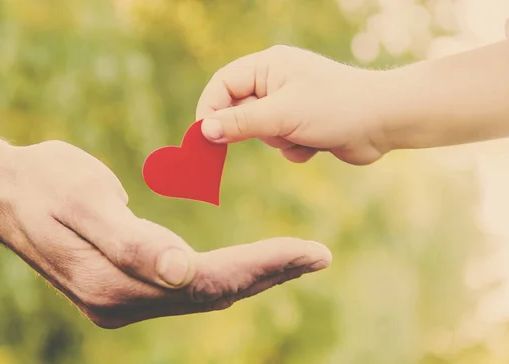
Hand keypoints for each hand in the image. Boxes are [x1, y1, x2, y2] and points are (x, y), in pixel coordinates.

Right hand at [0, 140, 330, 327]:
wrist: (5, 192)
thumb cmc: (44, 183)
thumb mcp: (83, 200)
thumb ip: (132, 240)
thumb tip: (183, 271)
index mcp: (114, 281)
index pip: (206, 282)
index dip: (262, 267)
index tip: (311, 251)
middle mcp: (121, 302)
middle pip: (211, 296)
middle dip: (269, 274)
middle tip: (318, 256)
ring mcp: (120, 301)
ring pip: (202, 296)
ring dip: (251, 278)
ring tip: (296, 259)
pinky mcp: (121, 290)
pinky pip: (185, 291)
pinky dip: (223, 276)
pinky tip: (247, 266)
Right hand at [196, 45, 390, 164]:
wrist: (385, 122)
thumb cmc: (335, 108)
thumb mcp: (282, 115)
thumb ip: (240, 123)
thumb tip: (204, 130)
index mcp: (268, 66)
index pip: (223, 84)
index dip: (210, 109)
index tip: (203, 137)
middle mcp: (276, 81)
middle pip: (239, 109)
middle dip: (254, 129)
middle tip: (270, 134)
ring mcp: (289, 104)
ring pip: (260, 131)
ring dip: (278, 141)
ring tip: (303, 135)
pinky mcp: (302, 125)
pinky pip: (280, 143)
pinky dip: (294, 148)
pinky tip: (316, 144)